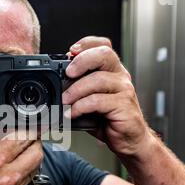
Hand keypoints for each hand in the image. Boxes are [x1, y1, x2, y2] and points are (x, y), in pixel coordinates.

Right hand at [0, 111, 42, 184]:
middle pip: (36, 150)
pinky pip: (29, 178)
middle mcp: (8, 176)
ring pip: (37, 164)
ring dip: (32, 153)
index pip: (21, 137)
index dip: (25, 126)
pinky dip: (27, 167)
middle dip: (33, 139)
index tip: (22, 122)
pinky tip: (15, 164)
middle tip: (25, 134)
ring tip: (21, 148)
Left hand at [62, 36, 152, 156]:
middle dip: (81, 60)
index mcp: (112, 71)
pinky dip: (81, 107)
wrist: (130, 140)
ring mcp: (124, 90)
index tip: (70, 51)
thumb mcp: (90, 101)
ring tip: (64, 101)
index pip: (103, 45)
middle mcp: (120, 76)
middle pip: (104, 54)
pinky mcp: (123, 106)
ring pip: (98, 79)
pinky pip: (98, 101)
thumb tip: (54, 88)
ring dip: (76, 90)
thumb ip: (77, 91)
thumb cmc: (109, 120)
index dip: (87, 44)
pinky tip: (72, 113)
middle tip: (67, 73)